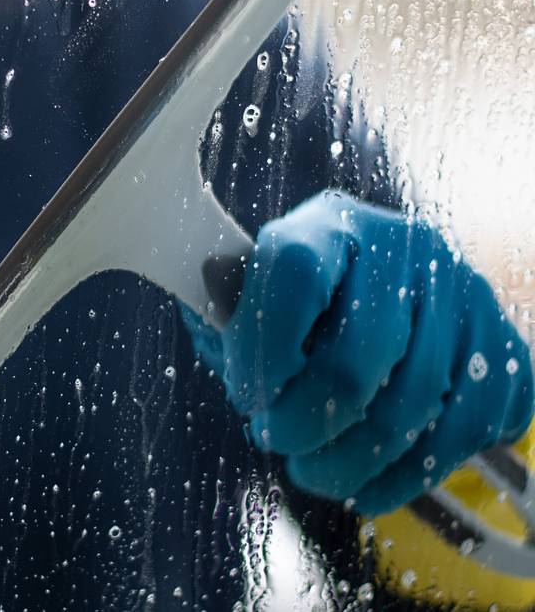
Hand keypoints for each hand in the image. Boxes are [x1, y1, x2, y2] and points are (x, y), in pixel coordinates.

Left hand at [184, 190, 533, 514]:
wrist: (384, 296)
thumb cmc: (298, 304)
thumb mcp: (253, 291)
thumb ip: (228, 307)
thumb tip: (207, 305)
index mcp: (330, 225)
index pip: (295, 273)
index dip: (263, 348)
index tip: (245, 397)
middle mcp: (405, 247)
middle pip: (356, 359)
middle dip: (303, 422)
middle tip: (275, 440)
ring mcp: (463, 295)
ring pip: (410, 409)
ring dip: (351, 462)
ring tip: (311, 471)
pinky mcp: (502, 346)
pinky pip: (465, 432)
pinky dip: (411, 474)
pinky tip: (369, 484)